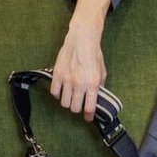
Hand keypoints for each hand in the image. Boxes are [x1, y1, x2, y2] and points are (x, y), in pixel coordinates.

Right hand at [50, 0, 109, 120]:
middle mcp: (79, 84)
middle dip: (77, 108)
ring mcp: (67, 80)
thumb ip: (99, 88)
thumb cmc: (94, 55)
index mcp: (92, 84)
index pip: (89, 109)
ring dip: (67, 102)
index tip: (88, 117)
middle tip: (78, 104)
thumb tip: (96, 100)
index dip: (88, 116)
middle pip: (74, 108)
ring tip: (70, 97)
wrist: (82, 39)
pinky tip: (62, 90)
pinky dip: (57, 94)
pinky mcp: (57, 74)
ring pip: (64, 103)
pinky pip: (54, 93)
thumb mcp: (102, 73)